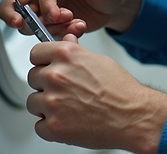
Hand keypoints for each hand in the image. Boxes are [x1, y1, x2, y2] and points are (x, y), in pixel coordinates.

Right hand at [0, 0, 141, 37]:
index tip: (55, 15)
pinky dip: (58, 35)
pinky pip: (43, 32)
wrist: (112, 8)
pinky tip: (75, 30)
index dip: (46, 2)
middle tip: (18, 23)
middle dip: (12, 12)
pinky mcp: (49, 21)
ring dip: (45, 27)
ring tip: (72, 24)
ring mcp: (46, 5)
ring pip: (26, 19)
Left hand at [27, 34, 166, 153]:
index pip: (35, 53)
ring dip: (46, 106)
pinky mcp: (54, 126)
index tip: (45, 67)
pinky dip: (50, 127)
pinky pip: (39, 126)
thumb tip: (66, 41)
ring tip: (68, 108)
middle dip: (45, 84)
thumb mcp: (98, 60)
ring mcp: (52, 102)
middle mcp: (56, 76)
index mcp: (66, 55)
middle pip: (32, 77)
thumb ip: (75, 51)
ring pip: (33, 102)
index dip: (42, 61)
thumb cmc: (121, 90)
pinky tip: (67, 122)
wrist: (134, 116)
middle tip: (63, 91)